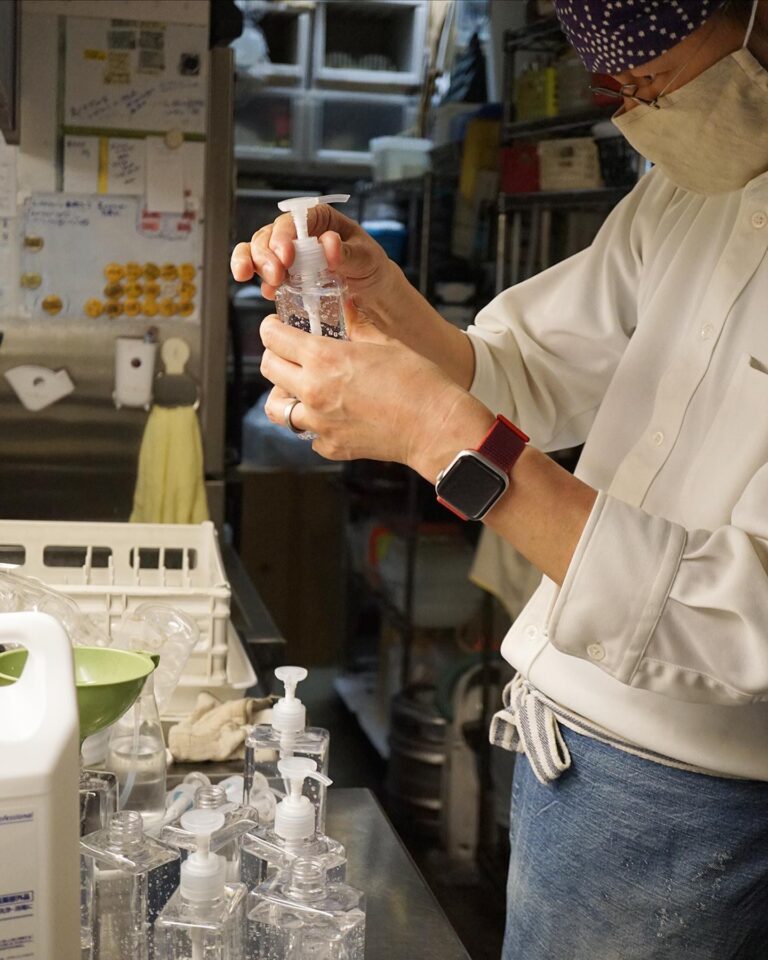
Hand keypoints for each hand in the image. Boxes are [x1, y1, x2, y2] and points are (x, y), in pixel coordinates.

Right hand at [230, 204, 401, 323]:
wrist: (373, 298)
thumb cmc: (371, 270)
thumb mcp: (367, 259)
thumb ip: (348, 252)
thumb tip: (327, 242)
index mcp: (320, 220)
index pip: (295, 219)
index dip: (284, 234)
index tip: (287, 255)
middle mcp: (299, 234)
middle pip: (269, 235)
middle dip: (266, 254)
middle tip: (276, 275)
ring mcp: (288, 256)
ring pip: (258, 252)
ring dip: (255, 265)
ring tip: (268, 283)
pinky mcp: (284, 278)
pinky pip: (262, 275)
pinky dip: (259, 282)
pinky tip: (269, 293)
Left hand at [260, 308, 491, 479]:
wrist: (435, 426)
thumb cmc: (418, 382)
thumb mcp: (384, 342)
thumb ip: (357, 324)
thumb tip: (348, 306)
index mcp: (324, 358)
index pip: (273, 337)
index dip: (272, 327)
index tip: (278, 326)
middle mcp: (313, 391)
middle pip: (269, 368)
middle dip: (276, 355)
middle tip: (290, 353)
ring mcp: (319, 423)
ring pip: (278, 408)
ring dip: (284, 395)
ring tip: (302, 389)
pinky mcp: (331, 446)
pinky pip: (308, 434)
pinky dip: (314, 424)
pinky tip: (332, 414)